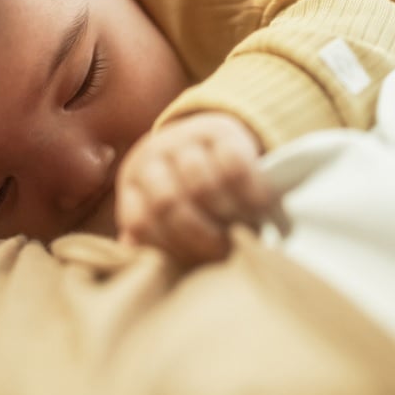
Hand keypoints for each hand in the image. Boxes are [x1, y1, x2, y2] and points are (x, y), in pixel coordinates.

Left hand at [116, 112, 273, 263]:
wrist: (212, 138)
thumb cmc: (190, 189)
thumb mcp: (166, 208)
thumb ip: (156, 236)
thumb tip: (144, 260)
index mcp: (133, 182)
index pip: (141, 222)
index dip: (170, 248)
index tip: (196, 264)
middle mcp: (152, 155)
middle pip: (168, 204)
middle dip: (199, 236)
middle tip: (225, 252)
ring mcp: (184, 138)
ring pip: (201, 186)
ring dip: (226, 216)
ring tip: (245, 232)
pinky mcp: (220, 130)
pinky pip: (234, 167)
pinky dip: (250, 193)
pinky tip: (262, 208)